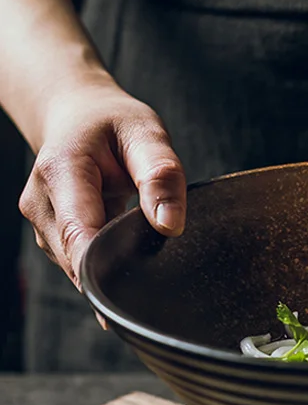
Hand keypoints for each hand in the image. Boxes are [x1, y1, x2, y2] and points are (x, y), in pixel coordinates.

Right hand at [19, 80, 186, 290]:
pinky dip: (106, 254)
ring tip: (134, 225)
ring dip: (113, 257)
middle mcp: (40, 202)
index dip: (106, 267)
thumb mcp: (146, 133)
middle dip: (119, 262)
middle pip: (79, 258)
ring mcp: (42, 223)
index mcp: (60, 171)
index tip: (136, 289)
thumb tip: (170, 226)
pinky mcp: (51, 236)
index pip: (78, 234)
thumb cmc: (112, 123)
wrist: (77, 116)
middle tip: (154, 244)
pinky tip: (121, 234)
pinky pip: (81, 260)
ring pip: (80, 265)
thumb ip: (160, 176)